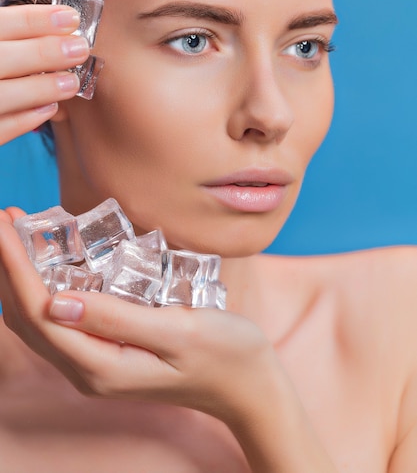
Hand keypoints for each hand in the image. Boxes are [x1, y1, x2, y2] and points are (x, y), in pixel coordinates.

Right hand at [0, 4, 89, 144]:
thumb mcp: (1, 47)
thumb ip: (16, 42)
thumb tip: (63, 35)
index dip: (34, 20)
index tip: (71, 18)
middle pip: (1, 58)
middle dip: (42, 52)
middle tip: (79, 49)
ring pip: (1, 95)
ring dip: (39, 88)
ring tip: (71, 83)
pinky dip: (24, 120)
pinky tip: (50, 108)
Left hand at [0, 207, 336, 471]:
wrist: (248, 385)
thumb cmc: (225, 354)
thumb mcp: (179, 331)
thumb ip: (118, 319)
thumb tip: (56, 302)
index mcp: (102, 366)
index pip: (40, 312)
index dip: (15, 267)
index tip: (5, 226)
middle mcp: (90, 370)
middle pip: (28, 318)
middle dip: (9, 267)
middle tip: (6, 219)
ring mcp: (97, 364)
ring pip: (41, 319)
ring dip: (23, 276)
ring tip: (18, 234)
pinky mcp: (108, 352)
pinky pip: (63, 320)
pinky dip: (46, 286)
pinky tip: (52, 261)